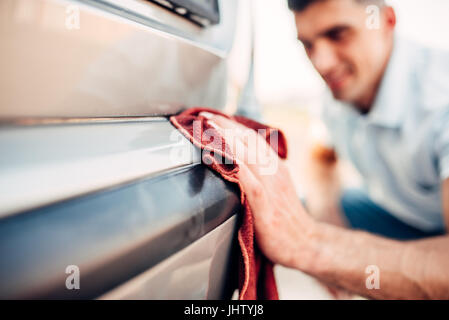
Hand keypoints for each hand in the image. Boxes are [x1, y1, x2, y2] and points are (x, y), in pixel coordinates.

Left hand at [200, 112, 317, 269]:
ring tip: (208, 128)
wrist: (306, 243)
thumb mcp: (277, 188)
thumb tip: (241, 161)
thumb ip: (262, 172)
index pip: (252, 138)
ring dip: (227, 139)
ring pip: (248, 155)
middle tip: (204, 115)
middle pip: (248, 140)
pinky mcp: (265, 205)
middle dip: (225, 125)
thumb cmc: (286, 217)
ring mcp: (270, 187)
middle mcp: (273, 171)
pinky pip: (250, 183)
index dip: (232, 125)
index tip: (214, 116)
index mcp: (275, 166)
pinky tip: (224, 160)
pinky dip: (237, 169)